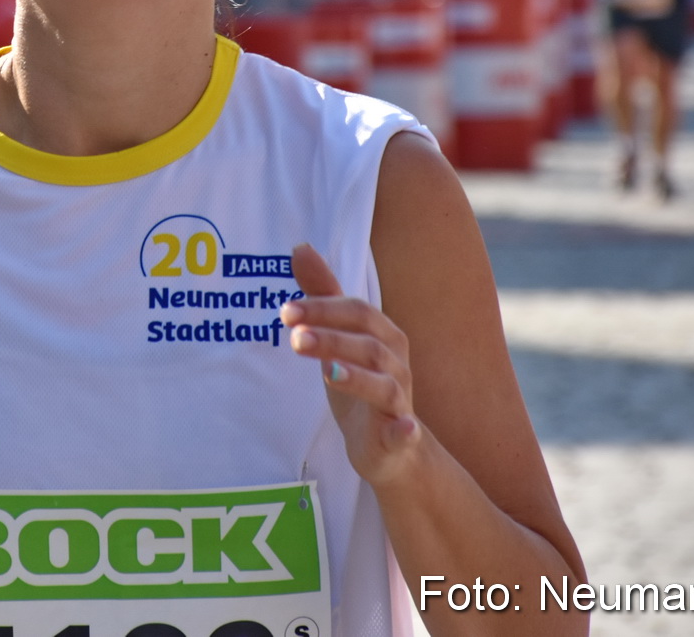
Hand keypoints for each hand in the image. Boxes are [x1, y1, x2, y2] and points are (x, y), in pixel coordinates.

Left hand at [281, 243, 423, 486]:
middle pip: (368, 344)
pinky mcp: (401, 435)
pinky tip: (404, 428)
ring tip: (328, 372)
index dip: (323, 308)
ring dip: (356, 377)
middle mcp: (396, 362)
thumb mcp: (337, 337)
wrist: (388, 445)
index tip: (286, 312)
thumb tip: (299, 248)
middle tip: (294, 338)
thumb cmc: (359, 381)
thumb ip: (323, 294)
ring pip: (384, 384)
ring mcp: (400, 399)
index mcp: (382, 334)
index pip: (356, 312)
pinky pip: (407, 431)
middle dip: (332, 339)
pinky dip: (406, 429)